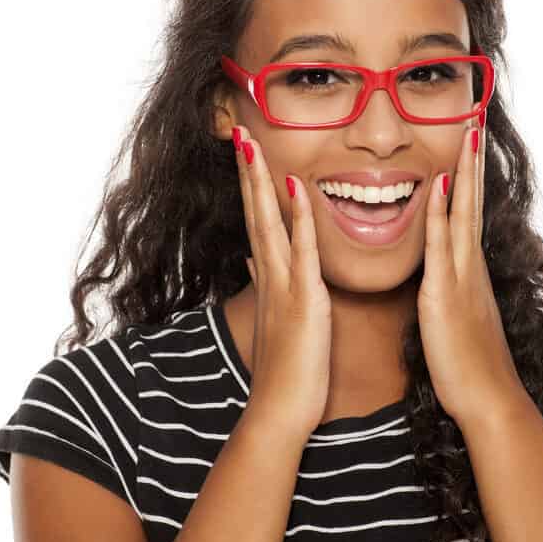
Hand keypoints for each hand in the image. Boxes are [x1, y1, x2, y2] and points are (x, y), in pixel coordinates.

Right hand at [233, 127, 332, 440]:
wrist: (281, 408)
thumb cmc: (285, 367)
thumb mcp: (274, 318)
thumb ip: (264, 284)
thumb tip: (253, 259)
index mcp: (270, 278)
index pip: (257, 222)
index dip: (250, 186)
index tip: (246, 153)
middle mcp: (271, 275)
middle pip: (255, 213)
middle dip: (247, 172)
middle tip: (238, 133)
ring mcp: (285, 285)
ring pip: (270, 223)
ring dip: (262, 183)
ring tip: (253, 145)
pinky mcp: (304, 299)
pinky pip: (302, 251)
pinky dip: (299, 218)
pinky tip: (296, 188)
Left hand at [417, 120, 527, 426]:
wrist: (488, 399)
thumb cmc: (470, 365)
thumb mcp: (459, 320)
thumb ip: (453, 294)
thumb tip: (445, 280)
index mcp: (468, 272)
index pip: (468, 214)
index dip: (468, 178)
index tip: (467, 145)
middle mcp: (469, 267)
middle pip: (473, 203)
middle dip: (472, 161)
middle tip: (473, 120)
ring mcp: (461, 278)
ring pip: (463, 215)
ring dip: (464, 173)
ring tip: (466, 134)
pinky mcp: (446, 296)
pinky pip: (442, 248)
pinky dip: (440, 216)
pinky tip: (439, 187)